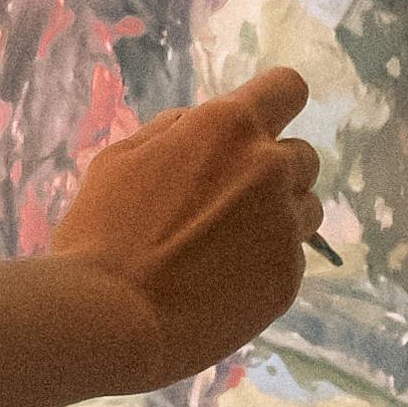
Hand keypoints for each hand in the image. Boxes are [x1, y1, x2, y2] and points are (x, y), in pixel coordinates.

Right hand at [48, 70, 321, 391]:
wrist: (112, 317)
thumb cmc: (102, 232)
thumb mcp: (121, 159)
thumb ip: (172, 132)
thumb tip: (196, 124)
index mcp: (227, 128)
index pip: (287, 88)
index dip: (276, 104)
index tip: (261, 124)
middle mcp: (269, 169)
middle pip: (303, 157)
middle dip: (274, 172)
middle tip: (227, 204)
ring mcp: (284, 226)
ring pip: (306, 210)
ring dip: (278, 219)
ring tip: (225, 249)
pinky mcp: (288, 277)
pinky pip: (290, 260)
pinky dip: (265, 267)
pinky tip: (221, 285)